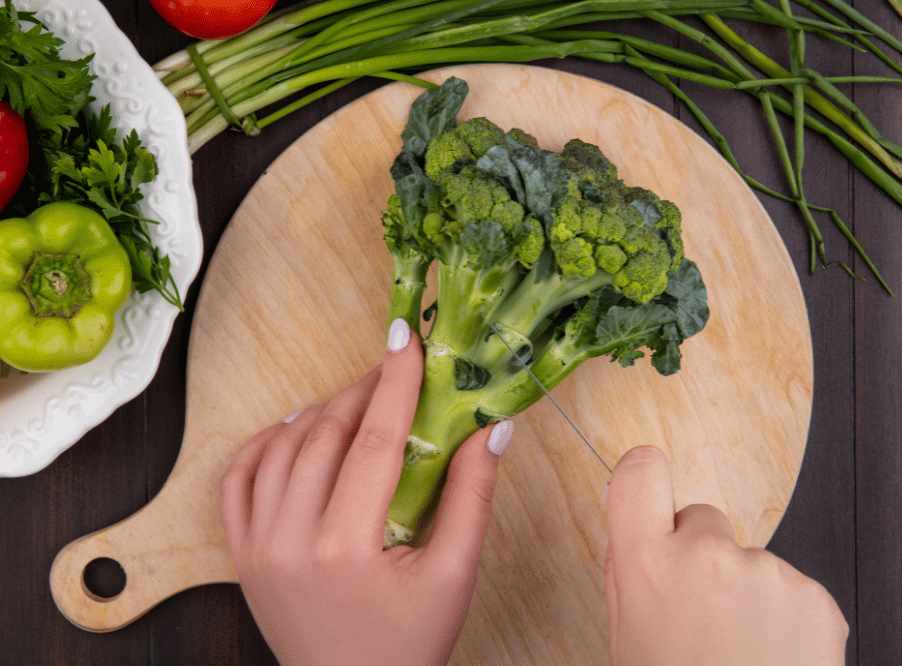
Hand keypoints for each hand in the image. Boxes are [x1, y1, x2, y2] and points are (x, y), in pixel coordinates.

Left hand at [220, 319, 513, 665]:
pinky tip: (297, 431)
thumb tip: (491, 429)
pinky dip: (266, 444)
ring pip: (283, 448)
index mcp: (348, 547)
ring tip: (358, 404)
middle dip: (364, 391)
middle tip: (393, 369)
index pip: (376, 440)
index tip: (405, 337)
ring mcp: (258, 548)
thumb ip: (473, 496)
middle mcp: (291, 542)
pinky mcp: (242, 555)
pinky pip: (238, 479)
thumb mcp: (455, 574)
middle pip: (327, 435)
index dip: (395, 381)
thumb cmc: (408, 644)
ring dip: (321, 413)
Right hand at [604, 446, 848, 665]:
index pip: (641, 472)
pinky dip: (783, 617)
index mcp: (647, 565)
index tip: (648, 489)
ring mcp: (766, 571)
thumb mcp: (626, 640)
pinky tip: (771, 658)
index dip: (643, 478)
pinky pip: (789, 588)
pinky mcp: (813, 595)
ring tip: (741, 652)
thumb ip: (627, 576)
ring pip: (749, 560)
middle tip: (701, 615)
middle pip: (701, 518)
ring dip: (745, 593)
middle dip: (700, 554)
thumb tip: (632, 524)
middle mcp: (707, 555)